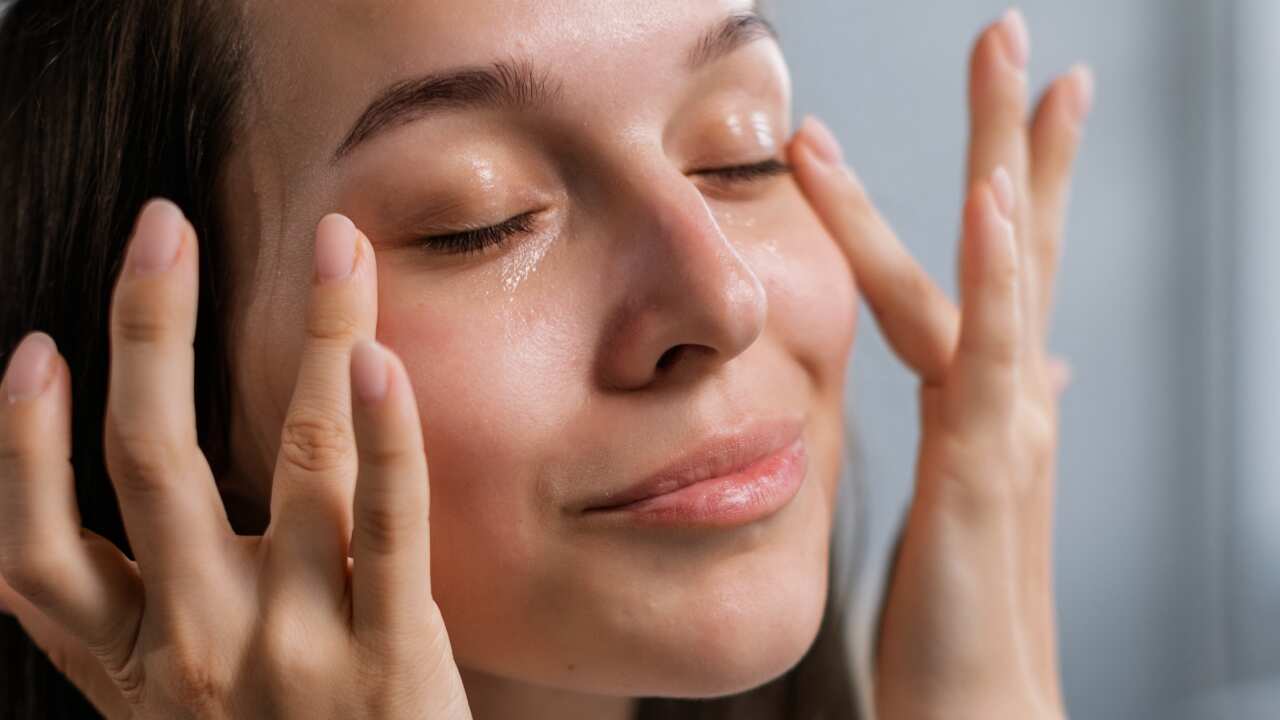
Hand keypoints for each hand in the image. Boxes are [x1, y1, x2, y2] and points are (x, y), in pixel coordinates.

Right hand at [0, 202, 471, 717]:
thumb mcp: (171, 710)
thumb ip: (140, 620)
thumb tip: (99, 498)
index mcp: (125, 666)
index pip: (32, 552)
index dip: (20, 444)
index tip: (35, 350)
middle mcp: (193, 646)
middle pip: (150, 464)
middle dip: (150, 332)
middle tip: (164, 226)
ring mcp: (294, 644)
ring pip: (291, 458)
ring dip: (312, 336)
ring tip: (333, 243)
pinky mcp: (390, 652)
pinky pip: (387, 523)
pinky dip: (386, 437)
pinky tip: (382, 358)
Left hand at [788, 10, 1091, 719]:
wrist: (979, 709)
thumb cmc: (967, 608)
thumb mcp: (978, 492)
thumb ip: (996, 416)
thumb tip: (1040, 366)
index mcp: (996, 398)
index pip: (1010, 265)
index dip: (1028, 175)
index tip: (1034, 97)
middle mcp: (1012, 399)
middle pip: (1017, 243)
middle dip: (1017, 135)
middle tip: (1012, 34)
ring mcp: (1004, 428)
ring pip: (1004, 278)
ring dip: (1005, 168)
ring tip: (1012, 73)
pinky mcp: (981, 471)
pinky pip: (987, 355)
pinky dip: (992, 274)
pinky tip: (991, 202)